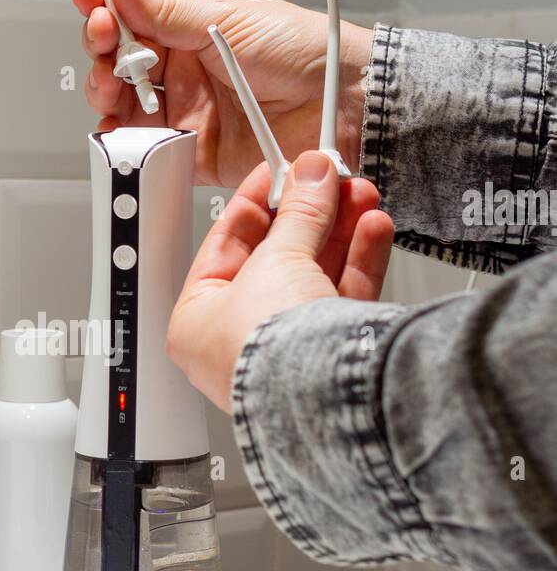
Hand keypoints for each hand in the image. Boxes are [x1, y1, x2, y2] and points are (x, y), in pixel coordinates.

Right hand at [72, 0, 372, 187]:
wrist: (343, 104)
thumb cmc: (304, 52)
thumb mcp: (230, 19)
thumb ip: (168, 9)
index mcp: (190, 30)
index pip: (132, 14)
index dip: (104, 5)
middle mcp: (184, 71)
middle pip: (119, 61)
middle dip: (103, 50)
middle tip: (107, 43)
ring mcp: (186, 112)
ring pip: (124, 105)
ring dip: (107, 92)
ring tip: (114, 85)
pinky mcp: (194, 154)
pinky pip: (149, 151)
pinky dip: (128, 143)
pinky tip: (123, 129)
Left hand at [167, 151, 393, 412]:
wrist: (322, 398)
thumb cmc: (269, 352)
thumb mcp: (277, 258)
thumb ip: (299, 211)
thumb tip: (310, 175)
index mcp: (196, 324)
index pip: (223, 249)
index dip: (254, 204)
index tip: (276, 173)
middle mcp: (239, 342)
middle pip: (275, 260)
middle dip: (308, 214)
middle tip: (325, 178)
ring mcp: (287, 352)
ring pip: (314, 277)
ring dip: (340, 230)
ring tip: (358, 193)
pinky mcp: (331, 358)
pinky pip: (343, 299)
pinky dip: (361, 261)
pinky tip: (373, 228)